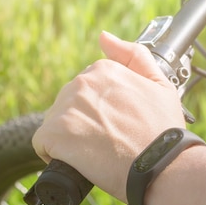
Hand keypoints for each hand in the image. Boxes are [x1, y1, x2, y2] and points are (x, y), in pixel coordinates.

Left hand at [32, 31, 186, 200]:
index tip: (113, 129)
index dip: (98, 114)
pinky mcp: (54, 134)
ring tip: (95, 155)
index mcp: (102, 71)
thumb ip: (133, 55)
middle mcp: (80, 84)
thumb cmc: (163, 132)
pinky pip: (42, 144)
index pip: (85, 92)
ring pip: (55, 125)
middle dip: (82, 125)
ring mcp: (66, 108)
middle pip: (68, 107)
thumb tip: (103, 37)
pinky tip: (76, 163)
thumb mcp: (160, 84)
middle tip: (106, 144)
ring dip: (68, 140)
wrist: (160, 167)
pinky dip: (54, 156)